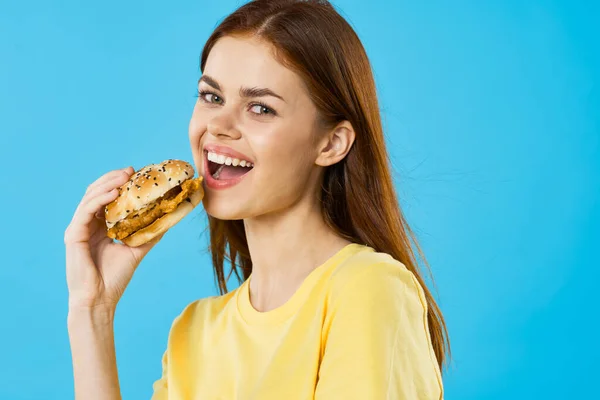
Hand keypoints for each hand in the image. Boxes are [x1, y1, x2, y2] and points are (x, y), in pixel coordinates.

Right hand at [65, 166, 163, 311]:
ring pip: (90, 197)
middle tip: (132, 170)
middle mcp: (87, 224)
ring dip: (108, 184)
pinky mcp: (73, 234)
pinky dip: (100, 199)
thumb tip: (167, 221)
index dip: (120, 184)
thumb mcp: (136, 250)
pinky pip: (86, 210)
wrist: (100, 299)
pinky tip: (115, 192)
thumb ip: (148, 235)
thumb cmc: (114, 278)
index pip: (107, 198)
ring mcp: (78, 228)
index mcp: (99, 226)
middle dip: (114, 178)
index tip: (137, 174)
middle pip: (97, 192)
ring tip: (125, 176)